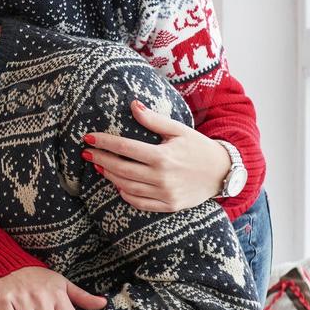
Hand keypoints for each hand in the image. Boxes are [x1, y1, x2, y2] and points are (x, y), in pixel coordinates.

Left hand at [81, 99, 230, 211]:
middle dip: (100, 159)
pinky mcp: (168, 205)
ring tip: (99, 165)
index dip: (104, 143)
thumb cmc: (199, 147)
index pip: (125, 148)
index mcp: (162, 156)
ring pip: (126, 186)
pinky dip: (125, 194)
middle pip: (121, 169)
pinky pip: (139, 202)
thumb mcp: (179, 130)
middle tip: (86, 153)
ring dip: (109, 176)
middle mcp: (161, 177)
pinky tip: (118, 184)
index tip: (88, 138)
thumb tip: (133, 105)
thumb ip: (154, 120)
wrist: (223, 173)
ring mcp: (164, 193)